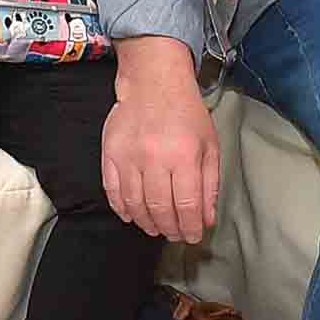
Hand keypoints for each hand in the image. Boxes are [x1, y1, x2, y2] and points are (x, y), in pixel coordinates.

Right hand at [103, 64, 220, 243]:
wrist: (153, 82)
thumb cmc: (186, 113)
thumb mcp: (209, 145)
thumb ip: (210, 184)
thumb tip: (207, 219)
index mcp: (183, 156)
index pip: (186, 205)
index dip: (190, 228)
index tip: (192, 237)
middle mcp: (154, 158)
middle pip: (159, 209)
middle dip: (169, 229)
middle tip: (174, 236)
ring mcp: (128, 157)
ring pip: (134, 204)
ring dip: (146, 223)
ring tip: (155, 228)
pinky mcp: (109, 153)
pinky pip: (112, 190)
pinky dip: (121, 208)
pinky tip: (132, 216)